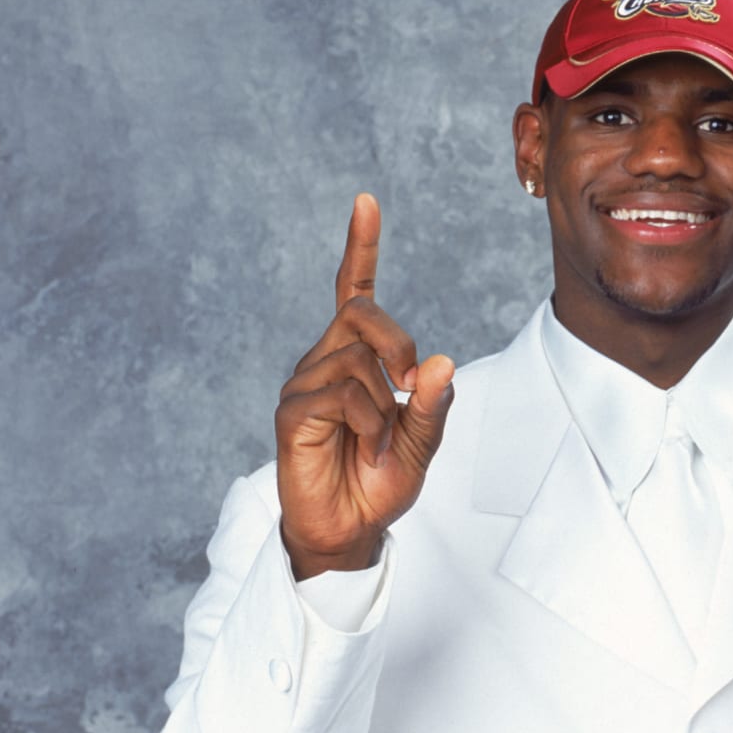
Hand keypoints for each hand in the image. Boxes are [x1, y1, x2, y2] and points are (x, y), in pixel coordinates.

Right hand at [276, 194, 457, 575]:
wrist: (349, 531)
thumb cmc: (380, 483)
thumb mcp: (423, 443)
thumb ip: (433, 404)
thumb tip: (440, 361)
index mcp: (354, 357)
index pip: (354, 291)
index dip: (360, 248)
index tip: (366, 201)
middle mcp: (324, 361)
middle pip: (362, 314)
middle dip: (398, 344)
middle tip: (412, 388)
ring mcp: (304, 384)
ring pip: (356, 362)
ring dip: (386, 406)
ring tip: (380, 442)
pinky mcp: (292, 413)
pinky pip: (340, 396)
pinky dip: (368, 423)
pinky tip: (365, 447)